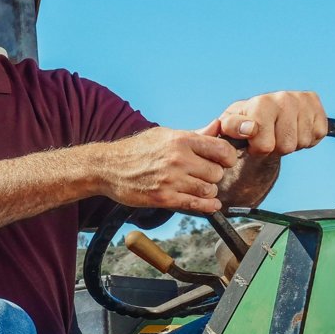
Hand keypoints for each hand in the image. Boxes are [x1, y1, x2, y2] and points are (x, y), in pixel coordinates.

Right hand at [99, 127, 238, 213]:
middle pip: (217, 173)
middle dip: (214, 175)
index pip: (221, 149)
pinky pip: (196, 205)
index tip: (223, 161)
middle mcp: (178, 159)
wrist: (107, 167)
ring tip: (198, 187)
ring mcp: (171, 180)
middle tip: (205, 175)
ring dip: (207, 191)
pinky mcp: (164, 198)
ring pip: (209, 190)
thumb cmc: (136, 150)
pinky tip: (209, 203)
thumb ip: (194, 134)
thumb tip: (218, 127)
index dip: (227, 157)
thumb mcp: (164, 135)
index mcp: (180, 140)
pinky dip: (207, 206)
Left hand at [209, 91, 326, 155]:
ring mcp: (303, 101)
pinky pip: (317, 136)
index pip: (265, 144)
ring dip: (290, 144)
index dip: (257, 148)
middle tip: (267, 137)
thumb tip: (249, 129)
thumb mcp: (228, 126)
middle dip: (274, 148)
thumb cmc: (242, 124)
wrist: (263, 116)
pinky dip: (306, 139)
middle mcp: (283, 98)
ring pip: (302, 142)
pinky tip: (294, 130)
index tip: (251, 140)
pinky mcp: (318, 107)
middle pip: (286, 146)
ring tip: (279, 133)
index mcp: (261, 103)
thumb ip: (231, 127)